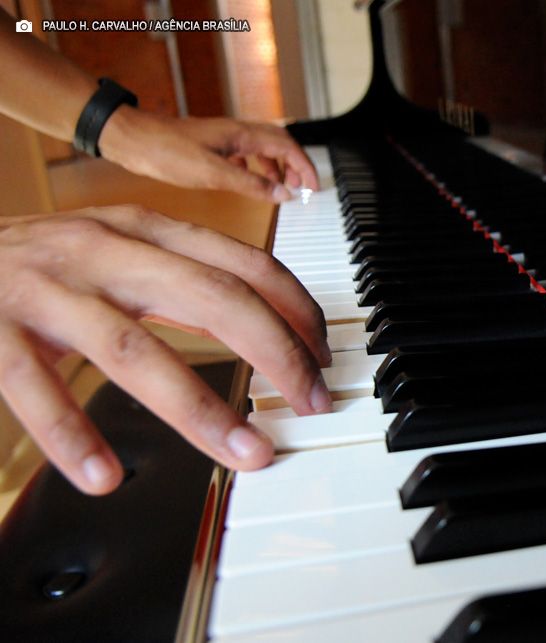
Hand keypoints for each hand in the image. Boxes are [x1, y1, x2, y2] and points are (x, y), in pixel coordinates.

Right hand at [0, 206, 333, 494]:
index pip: (245, 265)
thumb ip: (183, 281)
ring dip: (200, 408)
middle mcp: (104, 250)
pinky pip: (35, 387)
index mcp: (145, 230)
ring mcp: (47, 288)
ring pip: (134, 349)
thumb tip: (263, 326)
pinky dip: (72, 434)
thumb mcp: (120, 251)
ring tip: (247, 452)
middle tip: (313, 404)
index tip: (324, 359)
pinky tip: (107, 477)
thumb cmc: (40, 264)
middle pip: (212, 298)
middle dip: (276, 353)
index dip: (297, 312)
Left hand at [98, 107, 319, 202]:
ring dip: (278, 168)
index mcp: (242, 135)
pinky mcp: (211, 146)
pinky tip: (250, 182)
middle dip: (296, 166)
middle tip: (304, 188)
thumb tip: (283, 195)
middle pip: (280, 144)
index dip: (304, 167)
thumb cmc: (165, 151)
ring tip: (282, 189)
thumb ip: (251, 185)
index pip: (287, 147)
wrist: (130, 139)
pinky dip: (256, 169)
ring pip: (263, 149)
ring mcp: (224, 138)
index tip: (314, 188)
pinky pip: (245, 154)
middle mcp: (237, 132)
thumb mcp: (213, 174)